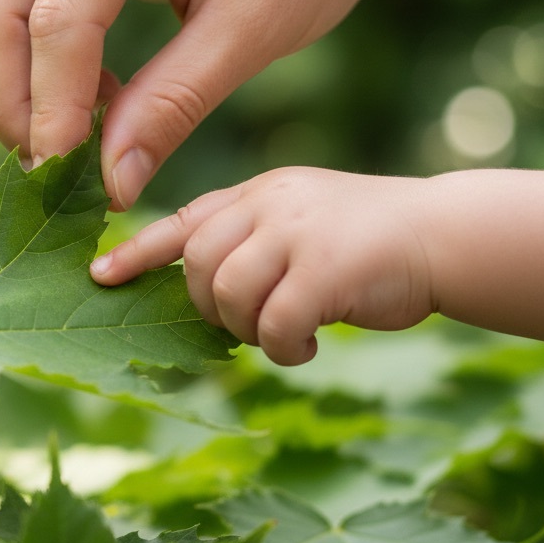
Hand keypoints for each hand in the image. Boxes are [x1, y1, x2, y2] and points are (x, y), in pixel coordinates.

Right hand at [0, 0, 413, 207]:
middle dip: (11, 99)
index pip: (58, 16)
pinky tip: (86, 91)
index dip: (54, 110)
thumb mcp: (254, 33)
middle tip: (58, 172)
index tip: (65, 183)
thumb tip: (108, 186)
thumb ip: (173, 105)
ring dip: (8, 79)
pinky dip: (22, 56)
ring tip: (80, 131)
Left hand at [90, 167, 435, 363]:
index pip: (184, 220)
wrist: (443, 235)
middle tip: (249, 323)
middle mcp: (270, 203)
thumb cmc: (368, 243)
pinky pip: (276, 322)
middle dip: (209, 307)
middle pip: (198, 263)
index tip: (100, 275)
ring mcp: (296, 230)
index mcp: (259, 193)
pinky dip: (285, 349)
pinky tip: (310, 347)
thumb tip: (208, 294)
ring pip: (227, 292)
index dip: (138, 251)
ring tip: (285, 334)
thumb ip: (254, 243)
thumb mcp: (301, 227)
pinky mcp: (324, 266)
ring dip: (249, 329)